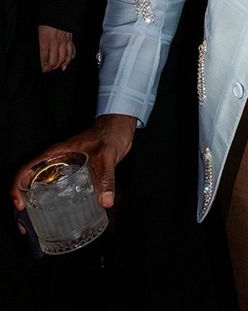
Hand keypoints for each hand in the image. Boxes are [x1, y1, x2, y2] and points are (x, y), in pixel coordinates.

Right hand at [10, 114, 136, 222]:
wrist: (119, 130)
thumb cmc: (109, 135)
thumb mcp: (107, 155)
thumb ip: (107, 177)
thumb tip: (106, 201)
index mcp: (54, 154)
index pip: (25, 170)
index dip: (17, 188)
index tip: (21, 206)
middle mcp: (54, 162)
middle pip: (28, 184)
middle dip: (22, 205)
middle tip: (26, 227)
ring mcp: (62, 168)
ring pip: (40, 188)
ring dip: (34, 207)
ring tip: (34, 228)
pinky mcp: (72, 174)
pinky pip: (56, 190)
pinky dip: (51, 204)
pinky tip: (55, 218)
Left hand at [38, 25, 73, 71]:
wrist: (58, 14)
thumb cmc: (47, 24)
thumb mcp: (39, 33)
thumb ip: (40, 45)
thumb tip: (42, 56)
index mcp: (45, 41)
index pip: (43, 58)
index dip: (43, 65)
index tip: (42, 68)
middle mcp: (54, 43)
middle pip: (53, 60)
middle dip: (50, 67)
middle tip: (48, 69)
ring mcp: (63, 42)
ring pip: (62, 58)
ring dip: (58, 65)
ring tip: (55, 67)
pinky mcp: (69, 40)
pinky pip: (69, 53)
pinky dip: (67, 60)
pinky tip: (64, 64)